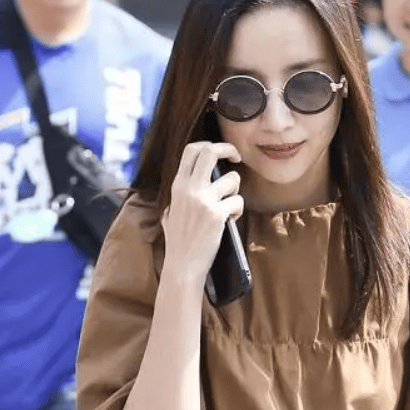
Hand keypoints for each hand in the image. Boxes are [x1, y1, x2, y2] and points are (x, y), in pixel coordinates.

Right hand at [161, 141, 242, 286]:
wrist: (182, 265)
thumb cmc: (179, 241)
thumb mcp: (171, 211)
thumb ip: (181, 194)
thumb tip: (193, 179)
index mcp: (178, 186)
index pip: (192, 150)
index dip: (210, 144)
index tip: (221, 153)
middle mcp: (190, 189)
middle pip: (210, 152)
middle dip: (228, 149)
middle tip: (236, 158)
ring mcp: (204, 201)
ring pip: (232, 179)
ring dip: (236, 191)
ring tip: (228, 206)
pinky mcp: (217, 215)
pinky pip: (238, 202)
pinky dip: (238, 211)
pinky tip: (230, 221)